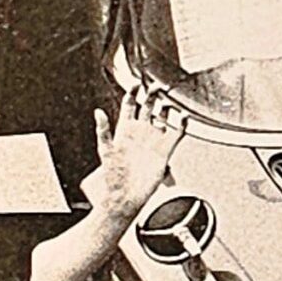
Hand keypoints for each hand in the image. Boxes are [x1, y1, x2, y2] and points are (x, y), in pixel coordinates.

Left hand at [78, 90, 185, 225]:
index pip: (129, 106)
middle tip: (156, 85)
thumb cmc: (113, 177)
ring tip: (170, 96)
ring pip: (162, 117)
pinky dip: (181, 124)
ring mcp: (153, 140)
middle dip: (151, 95)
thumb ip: (103, 130)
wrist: (126, 197)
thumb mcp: (105, 150)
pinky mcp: (165, 150)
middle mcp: (140, 133)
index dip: (132, 93)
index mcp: (124, 130)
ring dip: (166, 107)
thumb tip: (97, 112)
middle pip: (147, 107)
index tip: (136, 83)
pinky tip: (184, 116)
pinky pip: (176, 133)